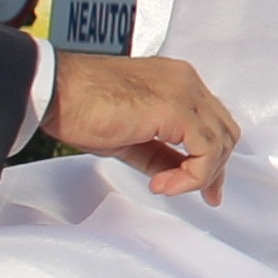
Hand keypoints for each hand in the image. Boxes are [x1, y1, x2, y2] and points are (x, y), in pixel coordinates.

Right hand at [44, 52, 242, 203]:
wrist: (53, 91)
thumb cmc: (79, 106)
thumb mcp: (130, 138)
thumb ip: (160, 153)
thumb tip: (178, 174)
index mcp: (177, 82)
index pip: (213, 121)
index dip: (213, 157)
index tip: (205, 186)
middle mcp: (186, 82)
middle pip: (224, 131)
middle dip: (215, 169)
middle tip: (201, 195)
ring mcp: (184, 92)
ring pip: (220, 141)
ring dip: (199, 175)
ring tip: (165, 186)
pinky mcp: (175, 108)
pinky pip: (205, 149)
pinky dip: (192, 175)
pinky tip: (163, 183)